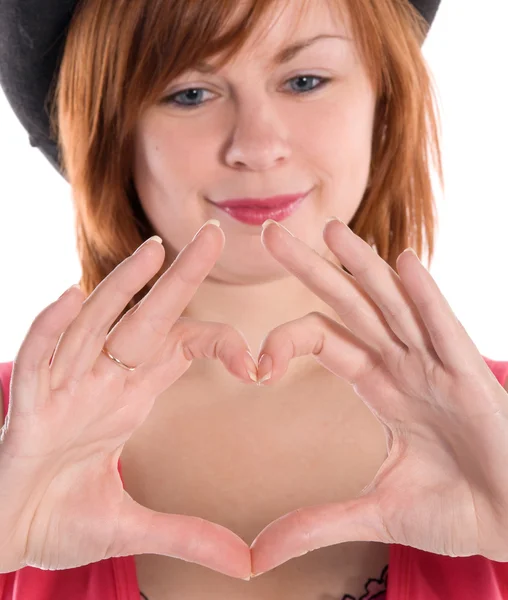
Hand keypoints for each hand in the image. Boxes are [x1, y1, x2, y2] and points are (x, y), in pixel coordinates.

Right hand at [0, 222, 256, 578]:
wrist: (7, 535)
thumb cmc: (61, 517)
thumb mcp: (132, 526)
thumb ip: (188, 535)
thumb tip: (248, 563)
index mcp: (131, 397)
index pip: (181, 348)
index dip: (220, 343)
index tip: (260, 365)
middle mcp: (102, 381)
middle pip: (147, 318)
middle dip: (179, 277)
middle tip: (212, 233)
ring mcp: (65, 388)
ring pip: (94, 324)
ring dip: (121, 288)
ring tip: (152, 250)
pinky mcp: (30, 407)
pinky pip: (39, 356)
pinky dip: (51, 327)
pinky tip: (69, 296)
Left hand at [249, 217, 507, 576]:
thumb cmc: (456, 508)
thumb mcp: (376, 512)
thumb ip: (318, 523)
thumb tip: (257, 553)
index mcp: (380, 384)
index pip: (325, 339)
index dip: (287, 339)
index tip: (254, 365)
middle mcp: (404, 365)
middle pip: (350, 306)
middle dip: (312, 270)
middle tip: (273, 234)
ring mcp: (438, 368)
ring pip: (393, 305)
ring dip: (362, 267)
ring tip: (331, 231)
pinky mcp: (471, 382)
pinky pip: (445, 331)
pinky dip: (426, 297)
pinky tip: (404, 263)